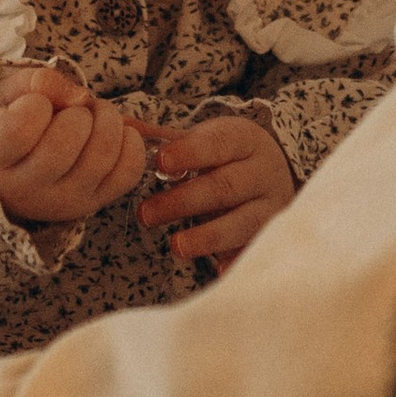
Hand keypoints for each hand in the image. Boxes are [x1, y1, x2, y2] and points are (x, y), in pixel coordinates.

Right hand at [0, 66, 150, 224]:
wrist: (15, 172)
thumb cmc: (12, 125)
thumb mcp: (10, 95)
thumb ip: (36, 83)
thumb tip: (80, 96)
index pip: (20, 129)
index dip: (35, 104)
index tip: (36, 105)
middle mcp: (27, 188)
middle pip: (65, 143)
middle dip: (77, 112)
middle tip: (74, 110)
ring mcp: (64, 201)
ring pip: (101, 156)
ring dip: (108, 121)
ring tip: (96, 117)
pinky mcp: (96, 202)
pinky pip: (129, 171)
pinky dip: (131, 143)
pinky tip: (116, 134)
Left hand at [136, 114, 294, 271]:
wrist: (274, 172)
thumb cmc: (228, 155)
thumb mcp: (205, 139)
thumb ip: (163, 138)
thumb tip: (121, 126)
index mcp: (244, 140)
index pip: (218, 143)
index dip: (190, 153)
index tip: (160, 162)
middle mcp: (263, 172)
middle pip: (225, 187)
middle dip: (183, 201)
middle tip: (146, 214)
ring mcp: (270, 206)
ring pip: (243, 221)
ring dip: (208, 236)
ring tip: (176, 245)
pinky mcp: (271, 235)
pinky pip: (254, 249)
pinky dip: (237, 260)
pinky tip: (220, 269)